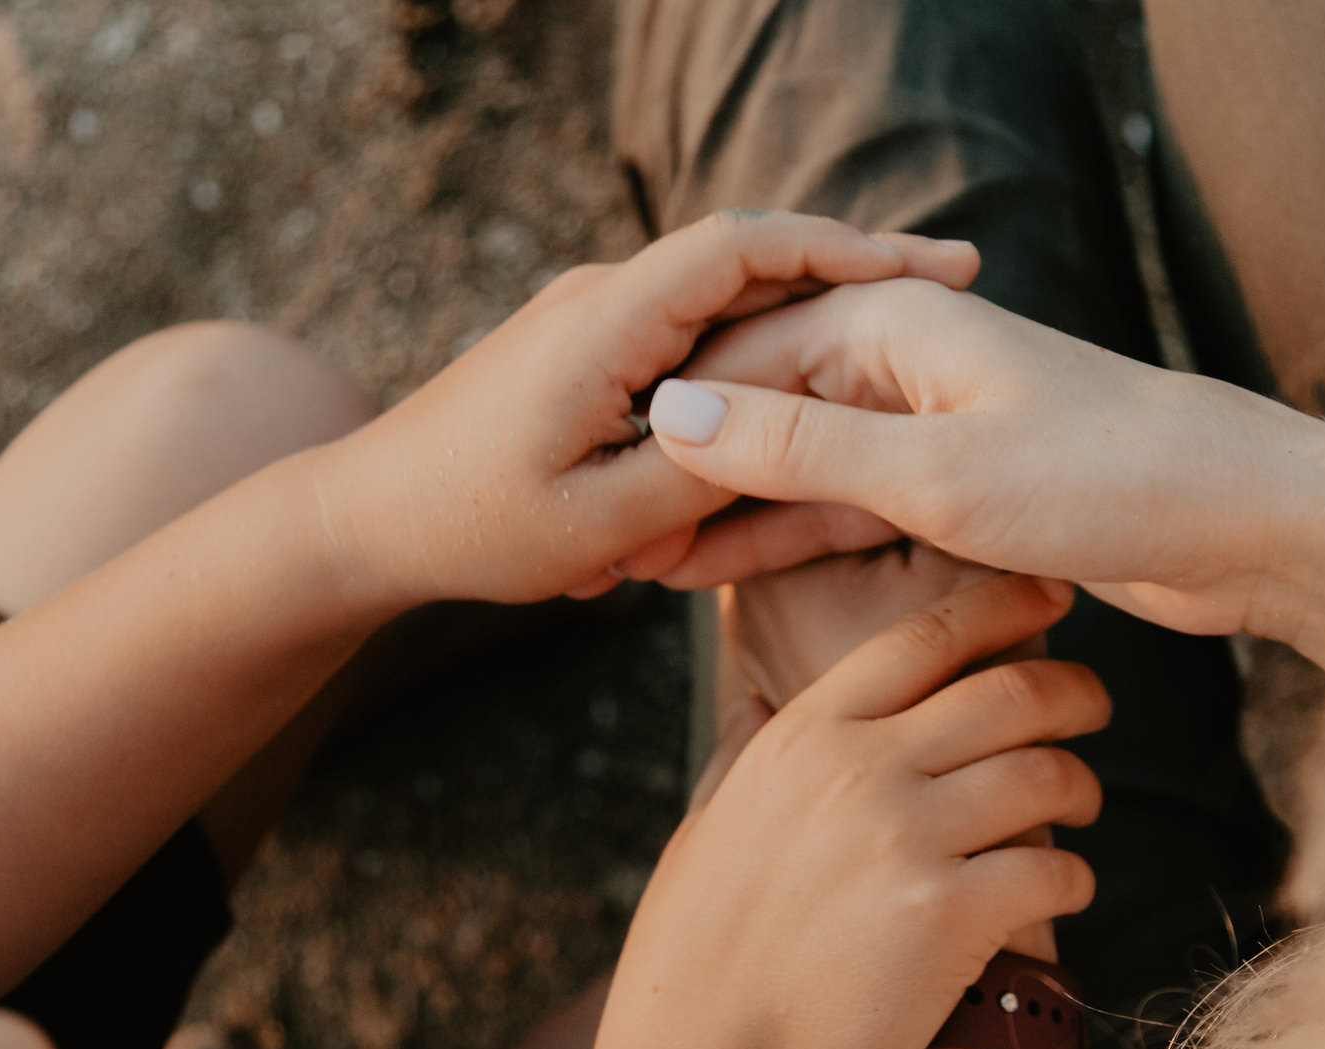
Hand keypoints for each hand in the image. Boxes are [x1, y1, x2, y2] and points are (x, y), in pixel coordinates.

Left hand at [302, 213, 980, 608]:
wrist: (369, 515)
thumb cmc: (472, 525)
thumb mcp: (599, 525)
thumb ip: (701, 472)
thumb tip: (790, 434)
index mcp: (607, 322)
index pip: (745, 247)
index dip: (845, 247)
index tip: (929, 265)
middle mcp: (602, 295)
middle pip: (751, 256)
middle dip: (856, 266)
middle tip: (954, 283)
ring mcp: (594, 314)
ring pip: (726, 295)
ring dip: (811, 307)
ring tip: (909, 325)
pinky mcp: (590, 346)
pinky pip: (694, 329)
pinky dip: (763, 344)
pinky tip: (821, 376)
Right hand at [591, 574, 1106, 1048]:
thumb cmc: (699, 957)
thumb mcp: (707, 826)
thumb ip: (744, 751)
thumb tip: (754, 692)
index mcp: (805, 736)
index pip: (925, 639)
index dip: (1003, 608)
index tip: (1051, 598)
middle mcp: (861, 770)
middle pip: (1008, 694)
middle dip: (1071, 690)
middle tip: (1094, 706)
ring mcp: (909, 840)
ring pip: (1046, 774)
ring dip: (1082, 785)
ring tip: (1083, 805)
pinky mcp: (953, 917)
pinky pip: (1055, 868)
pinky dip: (1073, 876)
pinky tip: (1064, 889)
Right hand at [632, 279, 1324, 710]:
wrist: (1244, 522)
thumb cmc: (1108, 479)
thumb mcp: (935, 474)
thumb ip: (800, 450)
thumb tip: (675, 416)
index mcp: (891, 322)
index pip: (738, 360)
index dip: (663, 431)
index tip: (597, 493)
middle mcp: (904, 357)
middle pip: (759, 409)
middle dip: (683, 475)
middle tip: (601, 547)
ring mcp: (930, 419)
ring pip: (799, 463)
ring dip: (727, 513)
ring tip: (639, 570)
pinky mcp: (960, 481)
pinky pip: (847, 501)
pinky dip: (788, 533)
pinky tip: (721, 570)